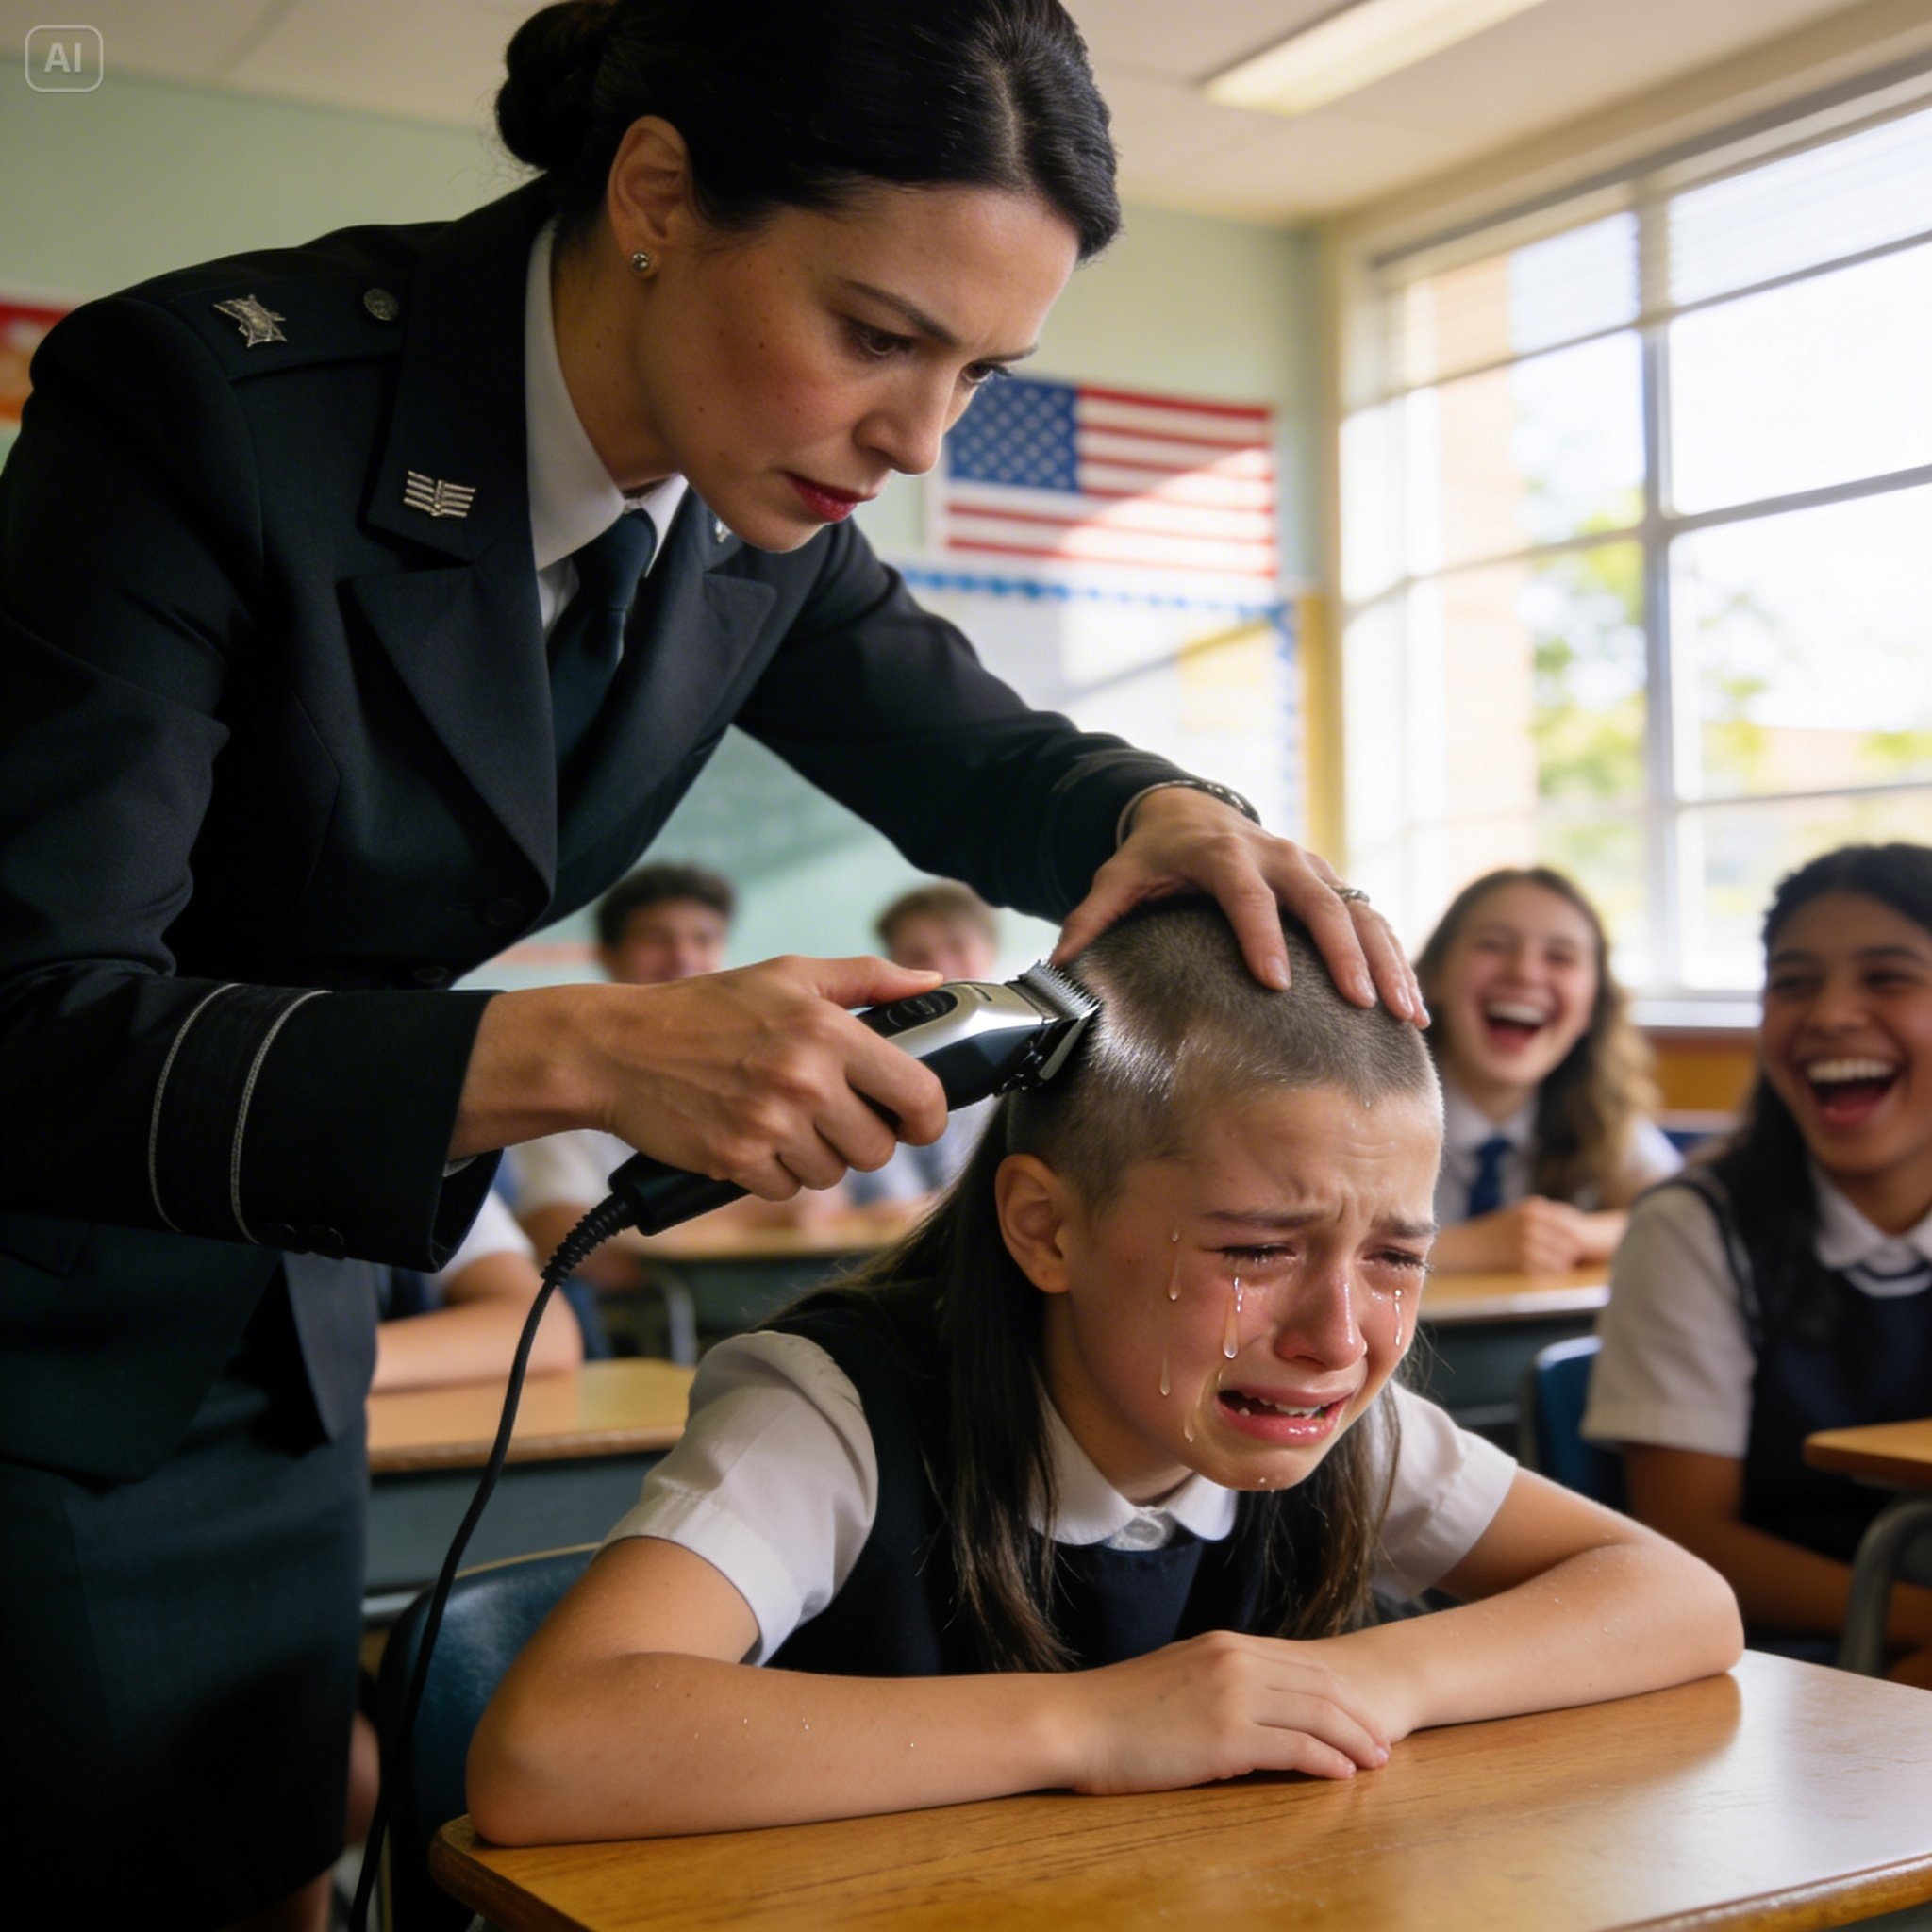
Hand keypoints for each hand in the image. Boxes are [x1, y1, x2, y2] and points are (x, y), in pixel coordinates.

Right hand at [579, 955, 949, 1198]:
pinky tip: (752, 1137)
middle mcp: (805, 1080)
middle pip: (877, 1149)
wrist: (619, 1048)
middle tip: (832, 1115)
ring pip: (832, 1174)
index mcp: (828, 1031)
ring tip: (784, 1120)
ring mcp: (769, 1125)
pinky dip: (774, 1172)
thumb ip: (866, 977)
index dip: (928, 1117)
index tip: (916, 1120)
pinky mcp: (735, 1160)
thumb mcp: (788, 974)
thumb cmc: (706, 1009)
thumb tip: (927, 983)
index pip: (918, 1095)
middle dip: (861, 1138)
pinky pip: (785, 1189)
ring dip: (816, 1157)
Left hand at [1052, 788, 1424, 1020]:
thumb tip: (1058, 968)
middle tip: (1361, 1004)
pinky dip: (1393, 959)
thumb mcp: (1115, 877)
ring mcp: (1310, 867)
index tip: (1273, 982)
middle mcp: (1276, 855)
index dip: (1261, 936)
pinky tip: (1408, 1007)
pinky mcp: (1329, 882)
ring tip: (1404, 1015)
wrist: (1190, 812)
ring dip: (1385, 961)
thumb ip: (1090, 919)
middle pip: (1318, 902)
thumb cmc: (1152, 855)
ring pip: (1357, 911)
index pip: (1245, 895)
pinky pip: (1369, 920)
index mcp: (1222, 853)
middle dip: (1343, 954)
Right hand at [1055, 1630, 1396, 1793]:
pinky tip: (1340, 1776)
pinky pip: (1293, 1747)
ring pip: (1316, 1715)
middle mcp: (1235, 1661)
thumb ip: (1221, 1681)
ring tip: (1374, 1764)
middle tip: (1383, 1745)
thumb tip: (1257, 1705)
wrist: (1078, 1722)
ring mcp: (1231, 1695)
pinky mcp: (1224, 1735)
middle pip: (1321, 1686)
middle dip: (1359, 1718)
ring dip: (1352, 1741)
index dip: (1344, 1694)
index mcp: (1225, 1645)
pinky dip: (1325, 1761)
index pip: (1306, 1664)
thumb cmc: (1122, 1711)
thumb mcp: (1180, 1677)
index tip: (1365, 1719)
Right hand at [1483, 1197, 1595, 1273]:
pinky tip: (1550, 1273)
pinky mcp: (1521, 1260)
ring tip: (1565, 1266)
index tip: (1578, 1242)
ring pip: (1562, 1257)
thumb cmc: (1493, 1232)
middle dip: (1574, 1250)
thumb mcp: (1515, 1213)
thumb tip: (1572, 1217)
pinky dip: (1553, 1273)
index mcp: (1531, 1209)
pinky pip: (1548, 1270)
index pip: (1568, 1221)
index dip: (1576, 1233)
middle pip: (1569, 1240)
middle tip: (1575, 1257)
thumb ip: (1541, 1212)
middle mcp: (1530, 1223)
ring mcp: (1525, 1242)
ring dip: (1566, 1264)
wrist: (1467, 1247)